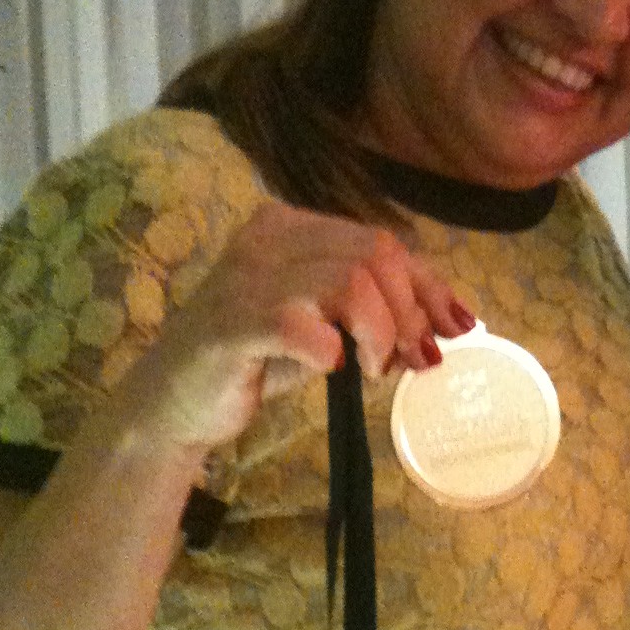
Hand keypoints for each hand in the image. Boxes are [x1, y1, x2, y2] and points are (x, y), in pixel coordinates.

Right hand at [115, 202, 475, 451]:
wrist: (174, 403)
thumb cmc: (255, 362)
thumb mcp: (327, 328)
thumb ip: (376, 312)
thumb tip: (448, 322)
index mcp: (292, 226)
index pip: (382, 241)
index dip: (429, 285)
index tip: (456, 327)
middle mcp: (269, 237)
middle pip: (375, 253)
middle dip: (410, 311)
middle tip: (408, 359)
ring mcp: (248, 276)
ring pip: (351, 281)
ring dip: (380, 332)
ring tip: (372, 369)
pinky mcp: (234, 321)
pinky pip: (306, 323)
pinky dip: (332, 352)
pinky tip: (330, 370)